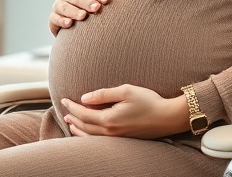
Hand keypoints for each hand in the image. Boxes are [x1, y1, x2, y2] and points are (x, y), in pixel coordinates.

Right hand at [48, 0, 113, 35]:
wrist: (75, 21)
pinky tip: (69, 24)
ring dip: (74, 11)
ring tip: (83, 16)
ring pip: (64, 6)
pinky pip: (55, 18)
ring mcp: (58, 5)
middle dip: (86, 1)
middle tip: (97, 7)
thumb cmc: (90, 2)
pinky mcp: (53, 18)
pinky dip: (61, 21)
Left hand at [60, 84, 188, 138]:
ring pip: (90, 137)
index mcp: (109, 119)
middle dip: (72, 117)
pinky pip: (98, 141)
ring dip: (78, 129)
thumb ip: (103, 94)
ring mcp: (116, 138)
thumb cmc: (149, 101)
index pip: (83, 113)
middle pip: (84, 126)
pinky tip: (88, 132)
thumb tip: (85, 98)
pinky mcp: (122, 140)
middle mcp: (110, 131)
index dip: (72, 106)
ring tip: (71, 123)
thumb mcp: (126, 91)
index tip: (64, 99)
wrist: (167, 117)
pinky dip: (88, 137)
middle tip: (65, 110)